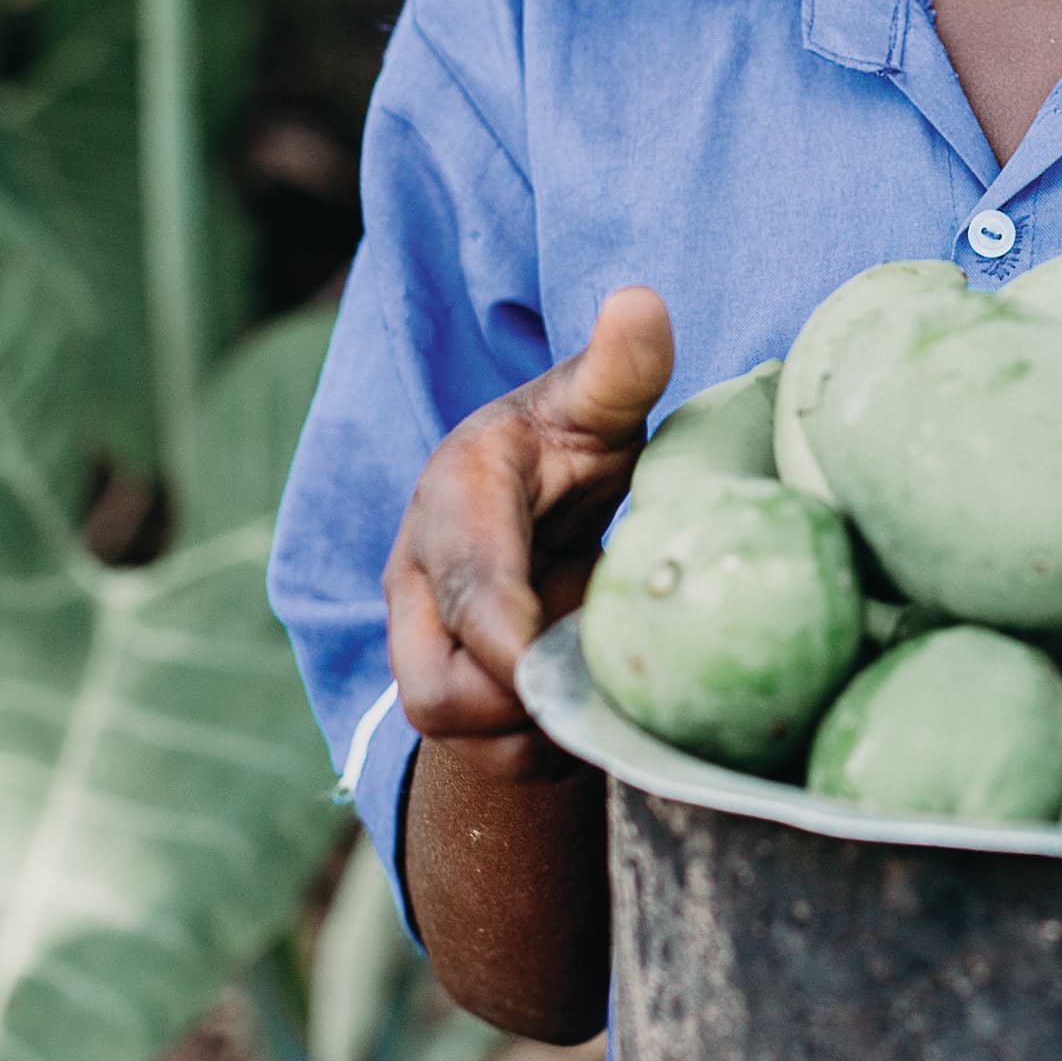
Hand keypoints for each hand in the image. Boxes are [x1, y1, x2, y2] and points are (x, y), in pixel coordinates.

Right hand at [384, 287, 674, 750]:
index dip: (517, 637)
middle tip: (605, 664)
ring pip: (466, 736)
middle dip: (525, 700)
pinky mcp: (448, 693)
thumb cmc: (569, 444)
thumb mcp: (596, 403)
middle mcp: (419, 578)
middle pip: (439, 691)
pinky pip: (491, 757)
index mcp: (455, 497)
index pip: (471, 588)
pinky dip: (550, 744)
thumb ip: (620, 367)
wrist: (530, 499)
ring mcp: (424, 643)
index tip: (573, 659)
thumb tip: (642, 303)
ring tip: (602, 665)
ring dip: (545, 724)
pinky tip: (592, 693)